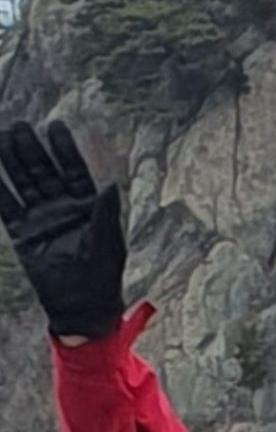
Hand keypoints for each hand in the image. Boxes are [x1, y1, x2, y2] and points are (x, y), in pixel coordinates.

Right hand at [0, 120, 125, 339]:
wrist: (83, 306)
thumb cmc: (103, 275)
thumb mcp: (107, 242)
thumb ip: (105, 213)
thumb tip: (109, 185)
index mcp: (87, 206)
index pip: (74, 170)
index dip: (64, 149)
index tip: (55, 126)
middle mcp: (63, 207)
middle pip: (44, 172)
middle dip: (33, 150)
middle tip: (19, 126)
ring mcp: (42, 219)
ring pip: (24, 184)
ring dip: (13, 162)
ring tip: (1, 136)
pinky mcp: (25, 234)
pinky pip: (7, 208)